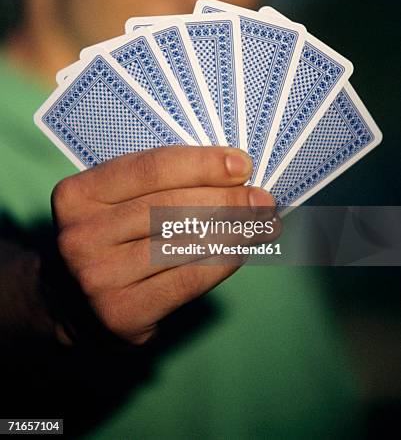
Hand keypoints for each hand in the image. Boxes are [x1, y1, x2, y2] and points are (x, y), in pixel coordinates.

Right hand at [52, 146, 278, 344]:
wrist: (74, 301)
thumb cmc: (111, 237)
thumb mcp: (116, 200)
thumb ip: (160, 182)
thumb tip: (233, 171)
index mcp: (77, 195)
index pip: (150, 169)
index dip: (202, 164)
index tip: (242, 164)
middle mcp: (80, 236)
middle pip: (169, 207)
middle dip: (226, 199)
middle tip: (263, 198)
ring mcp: (97, 278)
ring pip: (183, 244)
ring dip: (234, 231)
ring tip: (265, 223)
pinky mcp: (120, 313)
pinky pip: (186, 280)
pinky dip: (222, 262)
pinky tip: (243, 249)